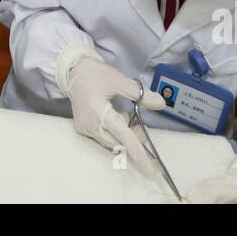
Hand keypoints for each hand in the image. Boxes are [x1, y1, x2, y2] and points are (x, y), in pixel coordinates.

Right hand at [60, 49, 164, 177]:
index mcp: (97, 109)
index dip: (134, 147)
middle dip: (132, 139)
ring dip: (123, 136)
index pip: (120, 133)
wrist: (75, 73)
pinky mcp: (82, 130)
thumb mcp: (120, 81)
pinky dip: (113, 133)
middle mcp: (89, 124)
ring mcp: (84, 128)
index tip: (146, 163)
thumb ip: (141, 94)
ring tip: (126, 116)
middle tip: (140, 126)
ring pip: (109, 143)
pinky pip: (102, 138)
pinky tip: (115, 118)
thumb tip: (161, 103)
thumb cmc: (98, 75)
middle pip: (116, 142)